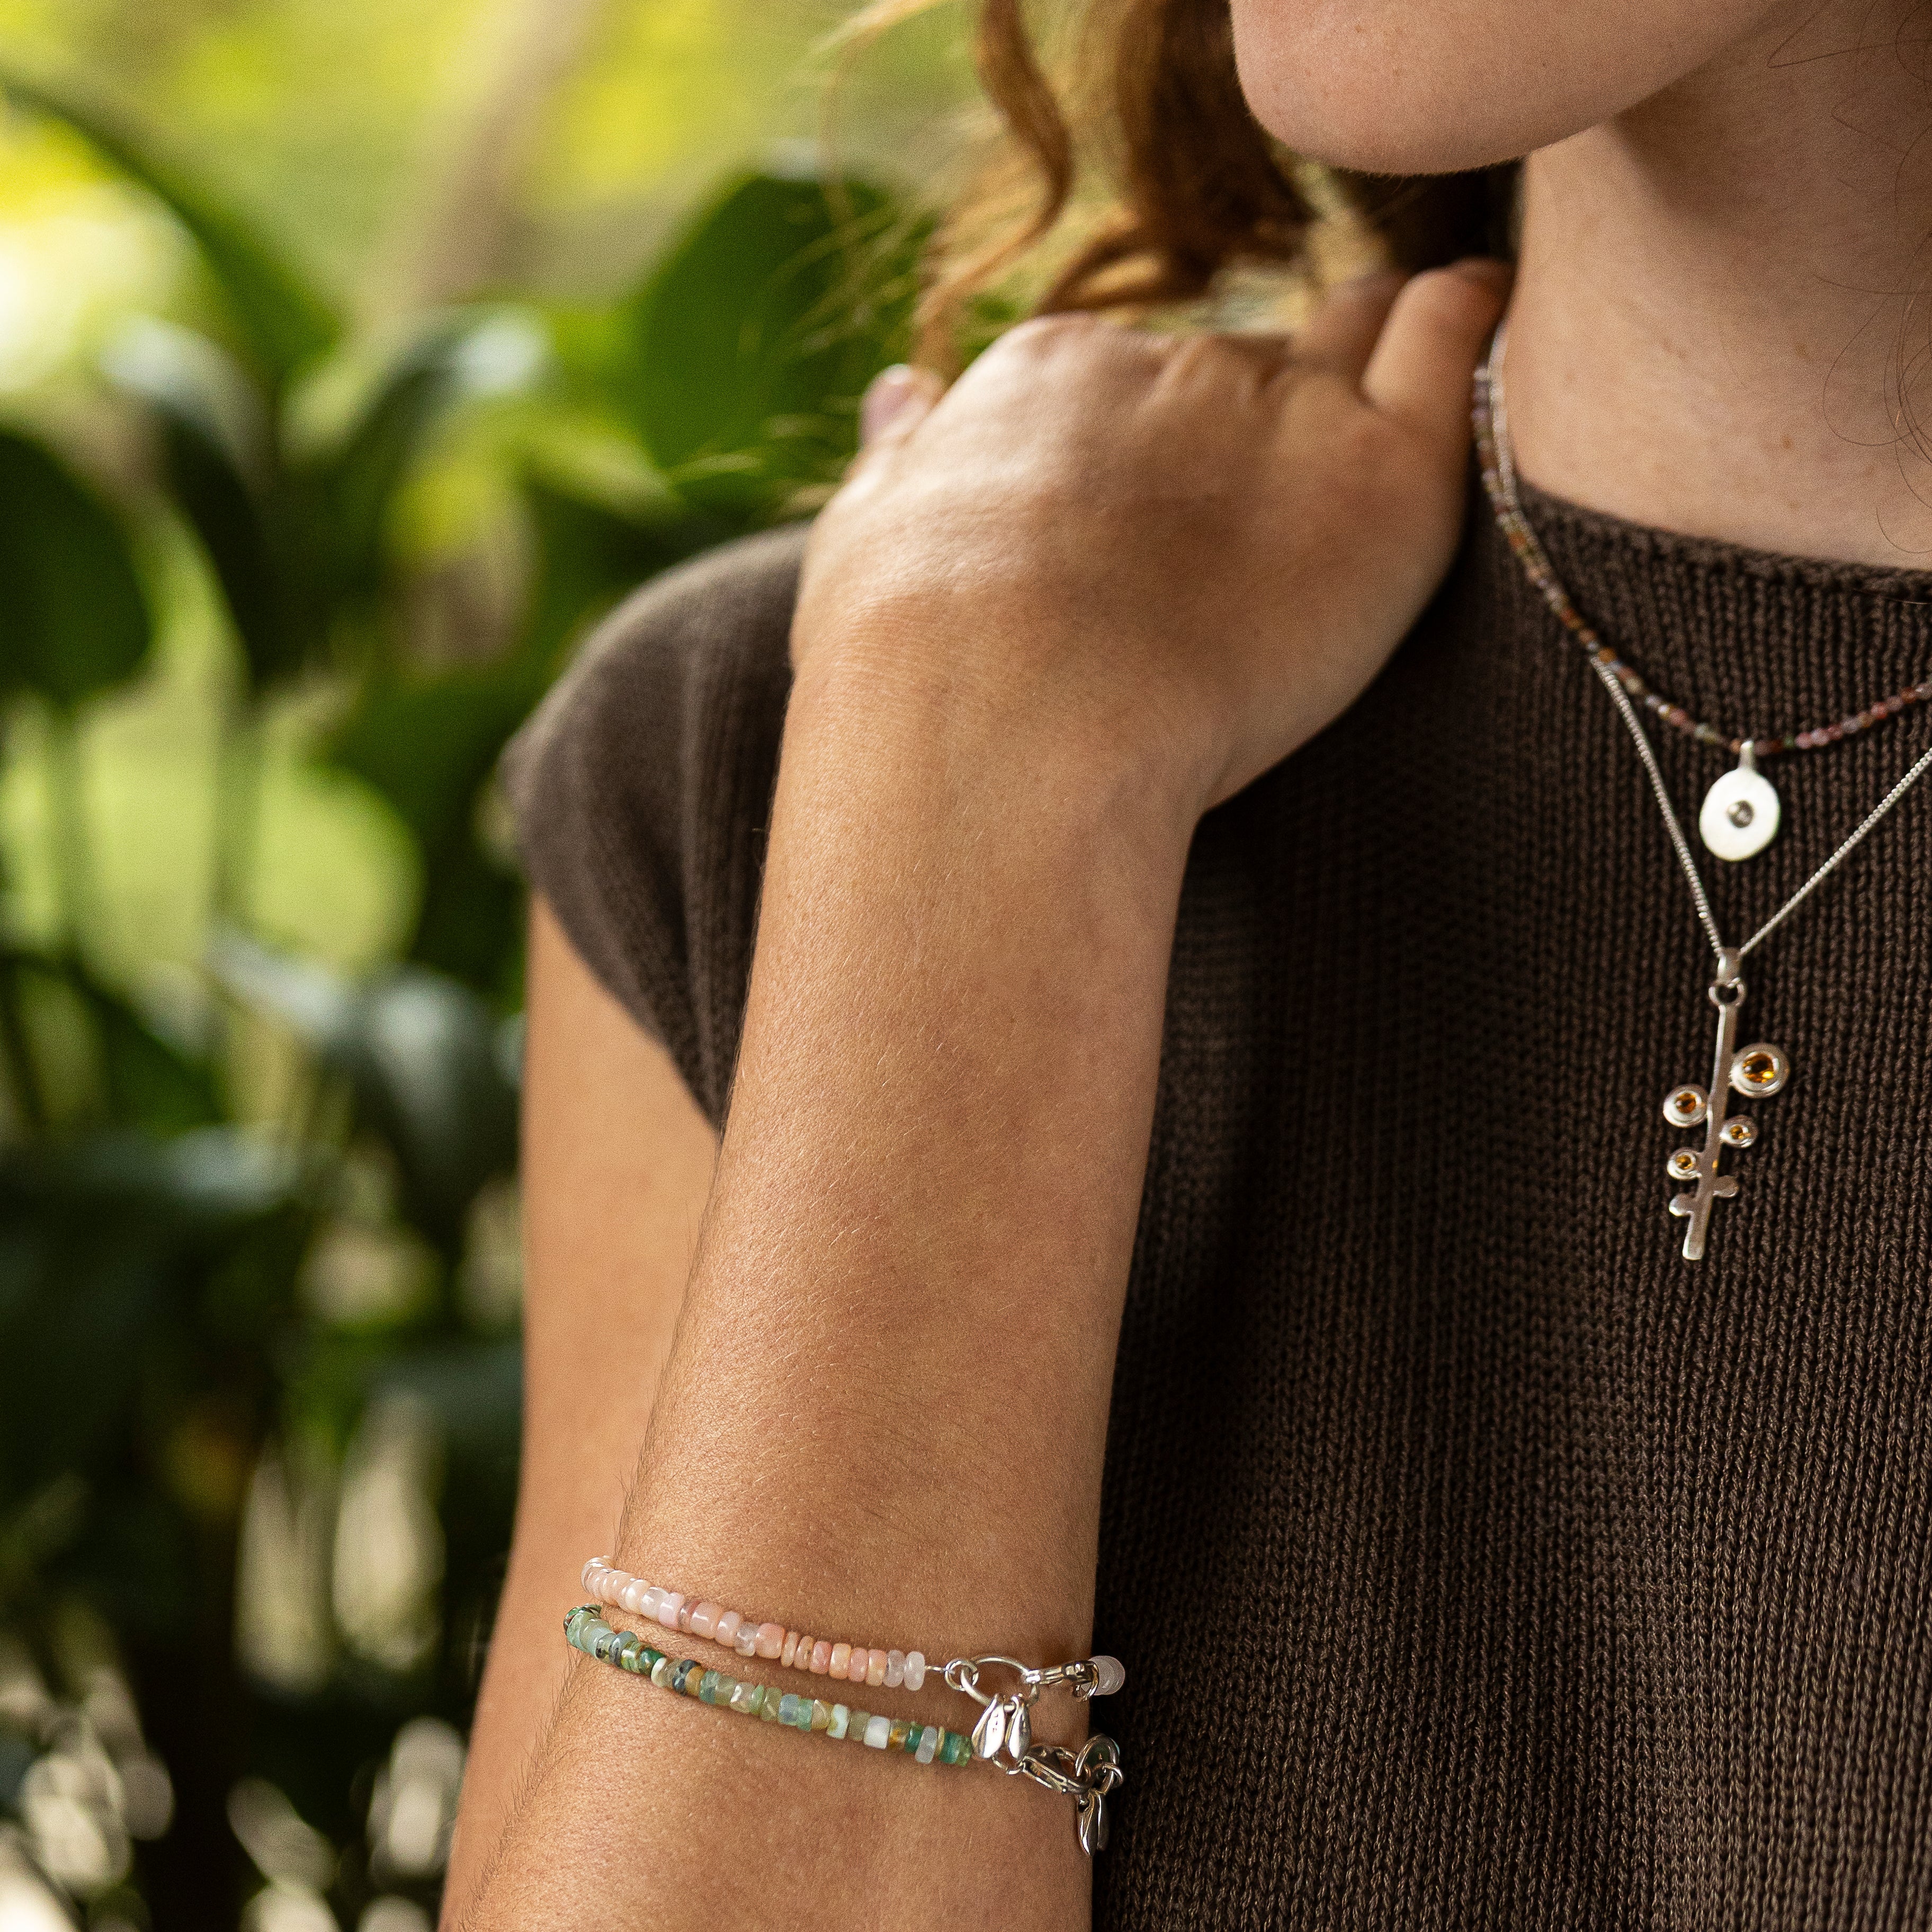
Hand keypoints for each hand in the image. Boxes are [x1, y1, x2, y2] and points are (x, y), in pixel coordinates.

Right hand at [795, 263, 1510, 820]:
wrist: (998, 727)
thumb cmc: (908, 673)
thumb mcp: (863, 543)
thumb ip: (901, 461)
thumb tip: (905, 395)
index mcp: (1048, 382)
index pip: (1136, 385)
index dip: (1166, 445)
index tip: (1177, 514)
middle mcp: (1166, 369)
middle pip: (1246, 375)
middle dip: (1264, 429)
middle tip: (1278, 512)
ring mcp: (1277, 413)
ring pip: (1348, 360)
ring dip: (1369, 377)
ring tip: (1399, 396)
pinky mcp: (1377, 476)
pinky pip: (1445, 347)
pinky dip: (1467, 323)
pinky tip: (1484, 311)